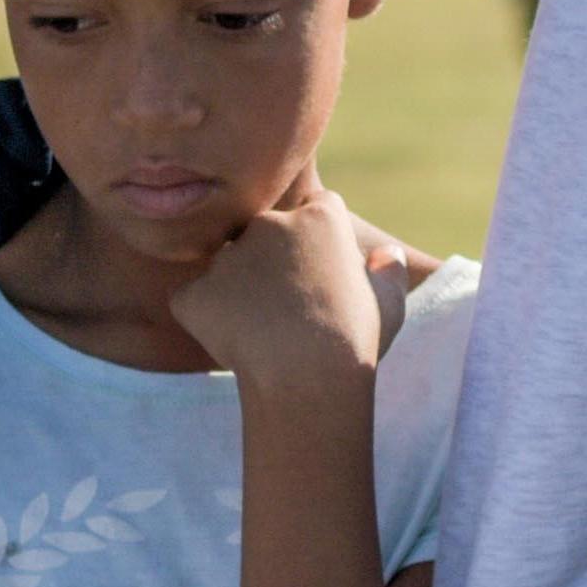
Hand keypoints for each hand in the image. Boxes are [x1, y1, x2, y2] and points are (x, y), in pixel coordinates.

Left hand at [175, 181, 383, 397]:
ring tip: (263, 330)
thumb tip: (387, 256)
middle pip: (266, 231)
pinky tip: (233, 343)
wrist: (307, 378)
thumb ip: (390, 270)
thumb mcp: (391, 302)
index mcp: (320, 217)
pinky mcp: (194, 292)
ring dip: (238, 286)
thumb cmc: (357, 340)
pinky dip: (206, 317)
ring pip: (227, 264)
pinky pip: (195, 300)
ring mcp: (227, 257)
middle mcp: (269, 224)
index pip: (317, 209)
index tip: (324, 272)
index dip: (320, 240)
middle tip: (291, 306)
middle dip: (273, 258)